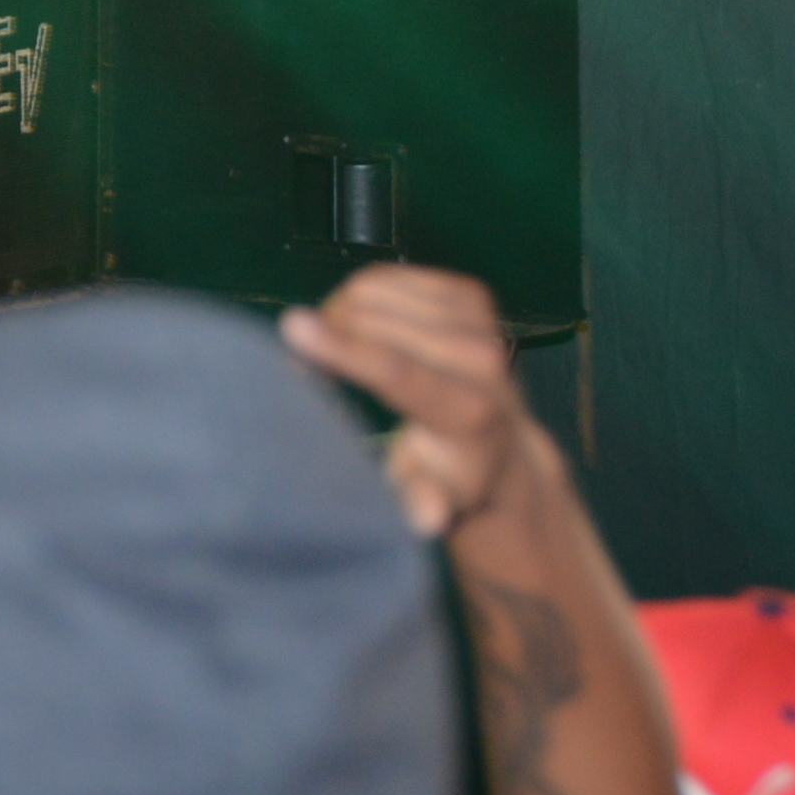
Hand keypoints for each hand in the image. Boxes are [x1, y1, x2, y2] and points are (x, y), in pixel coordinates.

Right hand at [281, 264, 533, 537]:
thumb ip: (422, 501)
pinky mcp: (469, 293)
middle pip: (372, 323)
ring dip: (340, 316)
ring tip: (341, 352)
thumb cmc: (450, 475)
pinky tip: (370, 329)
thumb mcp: (434, 499)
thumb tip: (427, 517)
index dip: (342, 349)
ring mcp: (479, 320)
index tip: (292, 325)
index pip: (396, 371)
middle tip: (309, 372)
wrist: (503, 441)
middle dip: (326, 338)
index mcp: (468, 411)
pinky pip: (385, 276)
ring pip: (372, 291)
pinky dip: (363, 298)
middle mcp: (483, 359)